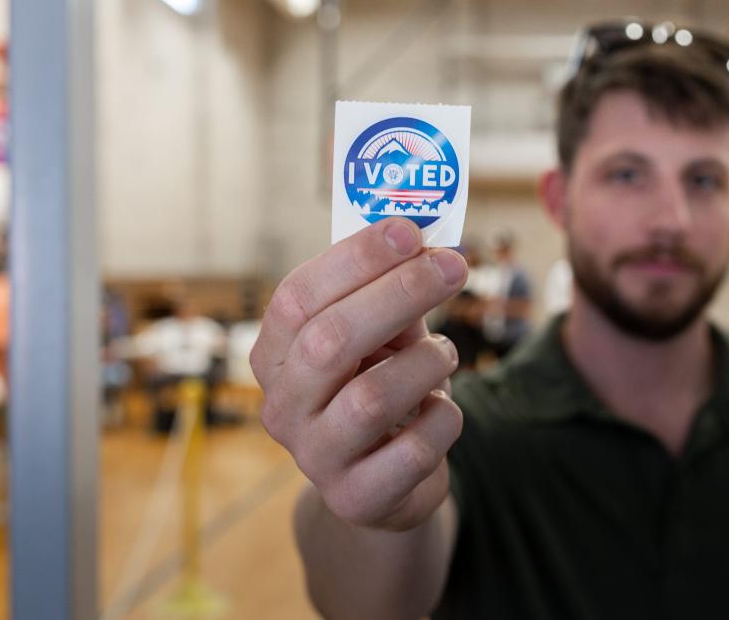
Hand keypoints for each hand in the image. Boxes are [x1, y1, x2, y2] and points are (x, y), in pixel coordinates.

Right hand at [251, 218, 467, 530]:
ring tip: (445, 355)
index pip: (298, 297)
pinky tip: (442, 409)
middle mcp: (282, 408)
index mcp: (275, 357)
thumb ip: (394, 297)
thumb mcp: (383, 338)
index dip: (354, 259)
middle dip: (399, 294)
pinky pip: (412, 449)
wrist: (387, 482)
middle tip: (453, 267)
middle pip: (330, 341)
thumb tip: (430, 247)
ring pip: (371, 397)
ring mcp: (315, 458)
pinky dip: (442, 418)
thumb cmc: (382, 387)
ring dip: (426, 363)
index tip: (409, 231)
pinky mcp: (357, 497)